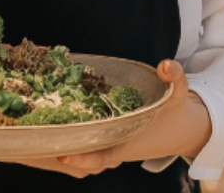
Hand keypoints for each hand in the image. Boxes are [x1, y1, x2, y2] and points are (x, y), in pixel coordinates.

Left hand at [51, 59, 211, 175]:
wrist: (183, 130)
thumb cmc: (175, 115)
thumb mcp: (177, 95)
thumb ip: (174, 79)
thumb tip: (166, 65)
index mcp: (129, 143)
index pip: (102, 157)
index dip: (83, 158)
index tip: (63, 154)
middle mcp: (117, 147)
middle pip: (85, 157)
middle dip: (64, 152)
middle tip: (39, 140)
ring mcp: (112, 145)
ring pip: (85, 151)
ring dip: (65, 145)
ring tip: (39, 132)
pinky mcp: (109, 139)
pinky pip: (88, 143)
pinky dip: (74, 138)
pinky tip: (54, 123)